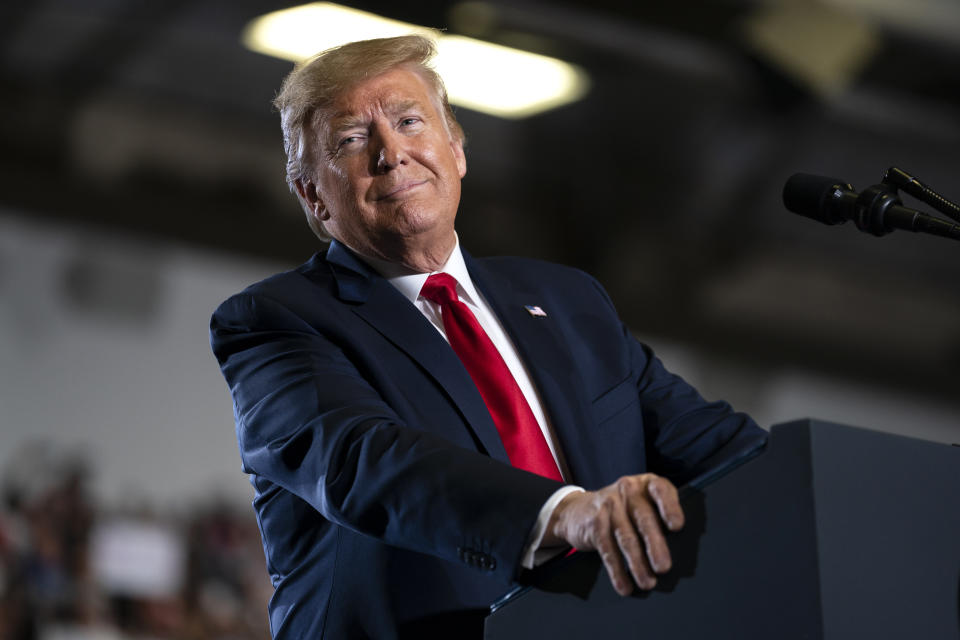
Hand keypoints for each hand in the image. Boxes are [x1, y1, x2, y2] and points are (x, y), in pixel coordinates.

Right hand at [543, 474, 683, 594]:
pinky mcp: (595, 524)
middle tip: (663, 567)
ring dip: (637, 563)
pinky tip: (624, 585)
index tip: (676, 526)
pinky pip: (607, 549)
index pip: (660, 489)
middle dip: (654, 544)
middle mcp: (628, 490)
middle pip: (644, 518)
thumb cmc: (624, 509)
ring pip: (626, 537)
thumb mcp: (642, 502)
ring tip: (648, 582)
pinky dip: (617, 570)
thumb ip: (660, 515)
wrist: (578, 509)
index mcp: (646, 484)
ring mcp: (609, 506)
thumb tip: (681, 549)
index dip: (669, 506)